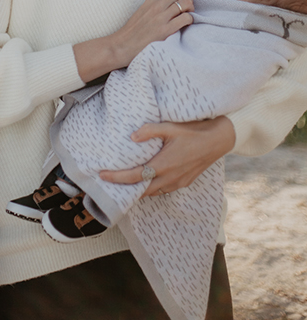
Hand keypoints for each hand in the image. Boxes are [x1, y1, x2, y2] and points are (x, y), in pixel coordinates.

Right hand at [74, 0, 192, 82]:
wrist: (122, 46)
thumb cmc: (133, 31)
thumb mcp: (143, 10)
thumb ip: (156, 4)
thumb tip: (172, 2)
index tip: (181, 4)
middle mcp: (158, 5)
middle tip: (187, 10)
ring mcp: (161, 17)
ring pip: (187, 2)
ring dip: (191, 10)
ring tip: (186, 18)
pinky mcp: (165, 30)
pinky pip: (187, 18)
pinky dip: (189, 21)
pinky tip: (184, 27)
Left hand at [99, 116, 235, 195]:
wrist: (218, 140)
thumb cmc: (194, 131)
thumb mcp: (170, 127)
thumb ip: (149, 131)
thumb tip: (132, 137)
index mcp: (163, 165)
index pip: (134, 176)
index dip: (117, 178)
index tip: (102, 176)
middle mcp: (169, 178)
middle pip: (141, 190)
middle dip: (124, 189)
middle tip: (109, 183)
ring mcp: (178, 182)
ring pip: (153, 192)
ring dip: (139, 190)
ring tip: (125, 183)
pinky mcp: (184, 182)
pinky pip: (164, 190)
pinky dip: (152, 188)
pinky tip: (147, 181)